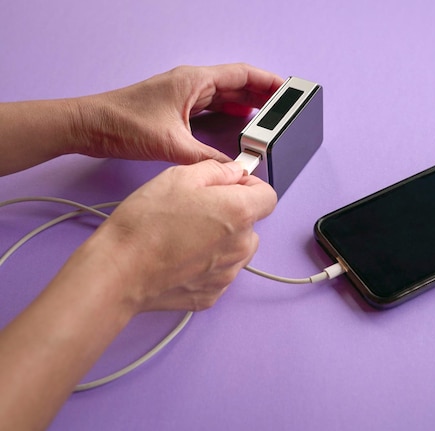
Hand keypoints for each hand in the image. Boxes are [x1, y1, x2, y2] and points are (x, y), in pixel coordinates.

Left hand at [73, 63, 283, 164]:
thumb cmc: (123, 123)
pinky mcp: (176, 108)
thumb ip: (207, 158)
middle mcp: (191, 84)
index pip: (241, 74)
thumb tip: (233, 169)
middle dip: (261, 94)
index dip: (267, 82)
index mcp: (194, 81)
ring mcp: (183, 96)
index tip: (286, 90)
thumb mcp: (172, 145)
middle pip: (236, 84)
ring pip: (224, 95)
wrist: (90, 126)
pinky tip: (238, 122)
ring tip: (267, 115)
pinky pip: (212, 106)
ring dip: (246, 104)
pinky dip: (229, 113)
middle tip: (283, 107)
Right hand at [83, 159, 276, 311]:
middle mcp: (241, 246)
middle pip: (251, 224)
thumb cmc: (146, 224)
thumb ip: (216, 170)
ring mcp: (228, 274)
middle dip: (231, 214)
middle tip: (196, 210)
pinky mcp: (212, 294)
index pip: (268, 196)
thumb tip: (234, 172)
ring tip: (186, 235)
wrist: (120, 271)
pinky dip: (207, 264)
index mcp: (239, 212)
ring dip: (221, 240)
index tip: (232, 185)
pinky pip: (220, 272)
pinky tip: (180, 257)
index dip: (251, 186)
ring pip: (237, 250)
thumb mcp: (179, 177)